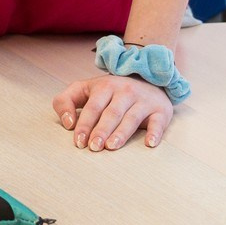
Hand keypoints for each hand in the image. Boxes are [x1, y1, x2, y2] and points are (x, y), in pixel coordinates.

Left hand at [51, 72, 174, 150]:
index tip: (78, 142)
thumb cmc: (110, 91)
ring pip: (131, 118)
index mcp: (105, 86)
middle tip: (93, 147)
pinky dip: (155, 132)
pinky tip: (149, 143)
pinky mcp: (160, 110)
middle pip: (111, 113)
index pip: (93, 107)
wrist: (148, 78)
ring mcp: (143, 100)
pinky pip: (158, 122)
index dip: (84, 124)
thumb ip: (65, 101)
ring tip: (111, 146)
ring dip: (121, 133)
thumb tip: (67, 122)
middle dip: (101, 130)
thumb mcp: (85, 89)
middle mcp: (125, 91)